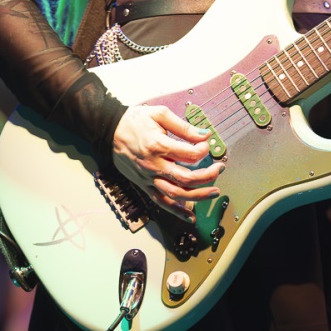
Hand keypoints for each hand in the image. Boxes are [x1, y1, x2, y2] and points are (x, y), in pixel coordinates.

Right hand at [112, 104, 224, 220]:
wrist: (110, 131)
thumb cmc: (135, 121)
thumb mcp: (159, 114)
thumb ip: (183, 126)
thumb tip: (205, 135)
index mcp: (158, 145)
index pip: (190, 154)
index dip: (204, 150)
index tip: (207, 145)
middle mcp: (154, 165)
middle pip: (186, 178)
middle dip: (208, 176)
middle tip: (220, 169)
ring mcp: (148, 178)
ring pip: (176, 194)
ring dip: (198, 196)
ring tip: (214, 192)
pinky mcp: (144, 185)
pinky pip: (161, 202)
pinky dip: (176, 211)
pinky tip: (190, 216)